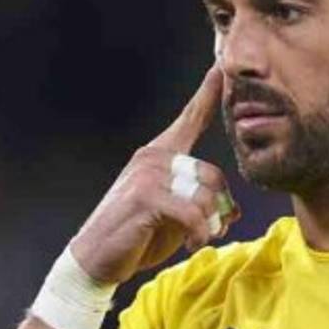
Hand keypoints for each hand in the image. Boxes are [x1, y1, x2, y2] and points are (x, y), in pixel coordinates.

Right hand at [68, 65, 239, 283]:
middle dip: (219, 208)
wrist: (96, 259)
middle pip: (213, 175)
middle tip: (214, 230)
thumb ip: (200, 204)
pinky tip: (190, 245)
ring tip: (198, 239)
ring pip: (205, 196)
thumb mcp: (175, 217)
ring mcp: (148, 174)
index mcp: (159, 154)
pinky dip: (198, 234)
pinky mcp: (146, 196)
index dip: (207, 94)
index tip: (220, 69)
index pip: (190, 119)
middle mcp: (153, 157)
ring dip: (209, 225)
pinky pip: (193, 213)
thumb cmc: (137, 236)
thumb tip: (232, 211)